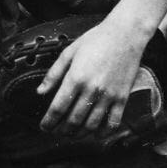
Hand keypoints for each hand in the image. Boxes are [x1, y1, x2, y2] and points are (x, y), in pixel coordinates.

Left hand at [38, 19, 145, 135]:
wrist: (126, 33)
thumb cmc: (97, 39)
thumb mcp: (70, 51)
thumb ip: (54, 73)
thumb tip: (40, 92)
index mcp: (76, 77)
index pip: (58, 108)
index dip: (49, 121)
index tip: (44, 127)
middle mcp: (92, 89)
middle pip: (73, 120)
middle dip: (61, 130)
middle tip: (56, 132)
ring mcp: (108, 95)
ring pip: (91, 125)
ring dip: (79, 134)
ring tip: (72, 134)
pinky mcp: (122, 97)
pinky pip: (113, 123)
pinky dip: (103, 133)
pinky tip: (95, 134)